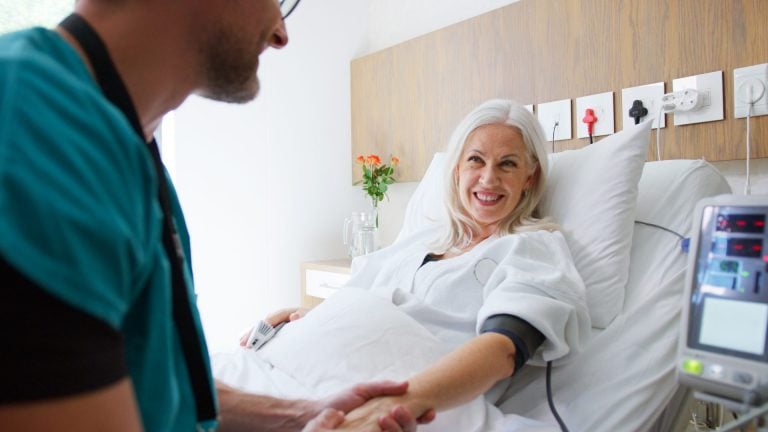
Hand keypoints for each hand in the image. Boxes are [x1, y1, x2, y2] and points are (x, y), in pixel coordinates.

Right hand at [238, 307, 307, 346]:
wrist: (318, 323)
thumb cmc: (313, 320)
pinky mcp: (280, 329)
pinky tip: (251, 343)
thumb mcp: (310, 318)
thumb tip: (293, 316)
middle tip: (242, 342)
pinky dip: (259, 337)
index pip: (270, 319)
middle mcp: (280, 317)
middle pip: (263, 323)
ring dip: (253, 335)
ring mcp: (279, 322)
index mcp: (286, 313)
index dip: (261, 328)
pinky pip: (267, 332)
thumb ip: (302, 317)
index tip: (254, 336)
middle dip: (253, 332)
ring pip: (263, 328)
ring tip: (242, 344)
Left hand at [312, 381, 434, 430]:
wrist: (320, 415)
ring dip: (397, 429)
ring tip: (382, 417)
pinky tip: (380, 427)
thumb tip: (407, 385)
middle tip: (396, 409)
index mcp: (390, 415)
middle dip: (408, 421)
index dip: (426, 416)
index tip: (430, 410)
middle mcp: (388, 428)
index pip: (415, 418)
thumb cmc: (342, 402)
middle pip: (410, 430)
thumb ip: (385, 387)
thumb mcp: (363, 389)